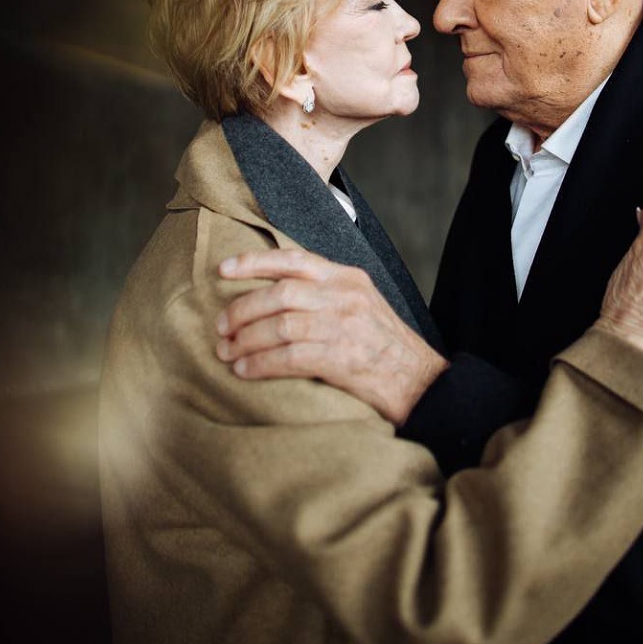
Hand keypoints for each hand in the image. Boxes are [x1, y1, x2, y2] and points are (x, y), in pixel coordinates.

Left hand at [214, 250, 449, 424]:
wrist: (421, 383)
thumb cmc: (385, 347)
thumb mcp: (362, 304)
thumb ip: (327, 293)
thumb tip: (277, 293)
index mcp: (349, 278)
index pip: (294, 259)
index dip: (254, 262)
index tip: (223, 269)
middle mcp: (345, 296)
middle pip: (280, 293)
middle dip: (242, 309)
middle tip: (221, 327)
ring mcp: (344, 327)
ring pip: (280, 326)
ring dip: (246, 340)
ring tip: (227, 352)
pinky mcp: (341, 359)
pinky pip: (288, 358)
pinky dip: (260, 364)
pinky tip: (245, 371)